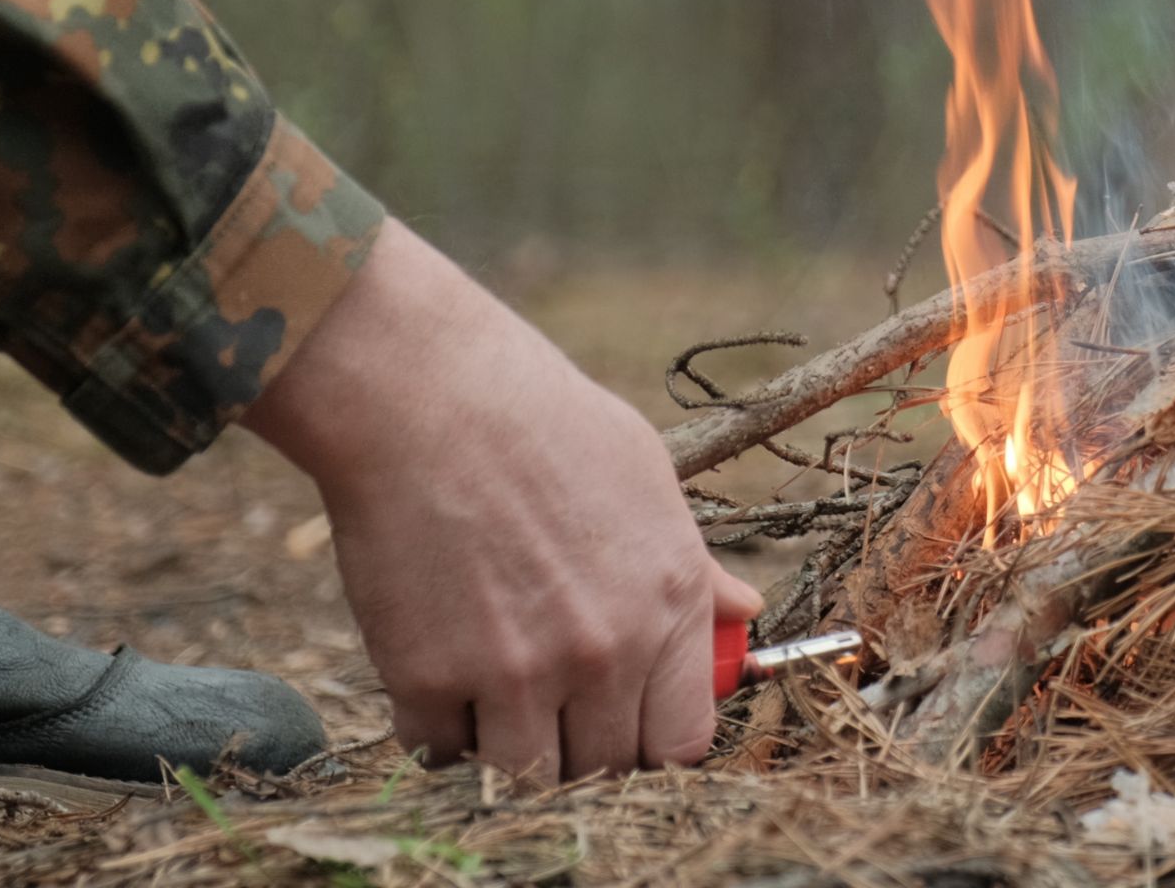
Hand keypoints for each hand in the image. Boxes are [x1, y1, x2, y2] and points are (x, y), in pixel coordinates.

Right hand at [241, 219, 759, 779]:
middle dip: (582, 747)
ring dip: (512, 748)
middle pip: (606, 767)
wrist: (429, 397)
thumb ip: (695, 568)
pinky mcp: (432, 678)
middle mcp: (606, 650)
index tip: (627, 721)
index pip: (683, 740)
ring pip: (528, 777)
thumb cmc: (543, 422)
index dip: (653, 740)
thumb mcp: (648, 479)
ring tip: (496, 695)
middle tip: (552, 705)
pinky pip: (440, 751)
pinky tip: (439, 678)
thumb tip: (745, 611)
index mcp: (669, 601)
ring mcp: (520, 672)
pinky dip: (438, 730)